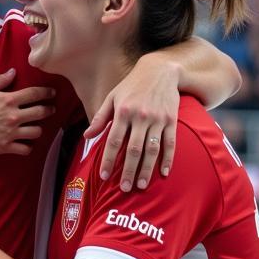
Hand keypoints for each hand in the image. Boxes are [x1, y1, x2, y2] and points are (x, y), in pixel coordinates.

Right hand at [0, 69, 54, 156]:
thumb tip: (13, 72)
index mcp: (9, 100)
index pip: (34, 94)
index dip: (46, 92)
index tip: (52, 93)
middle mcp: (14, 116)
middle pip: (40, 112)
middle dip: (49, 110)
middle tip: (51, 109)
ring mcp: (12, 132)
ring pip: (36, 132)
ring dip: (38, 129)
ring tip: (36, 128)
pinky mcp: (6, 146)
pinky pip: (25, 149)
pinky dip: (28, 147)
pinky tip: (27, 145)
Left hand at [84, 57, 179, 190]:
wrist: (160, 69)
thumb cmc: (131, 85)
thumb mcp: (112, 97)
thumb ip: (100, 118)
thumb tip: (87, 137)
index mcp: (122, 112)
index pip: (113, 141)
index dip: (109, 160)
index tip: (104, 176)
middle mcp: (140, 116)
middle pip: (133, 149)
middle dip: (128, 171)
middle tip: (125, 188)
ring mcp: (158, 119)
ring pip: (152, 149)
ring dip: (147, 169)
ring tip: (142, 185)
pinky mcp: (171, 119)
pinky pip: (170, 142)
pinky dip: (167, 158)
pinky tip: (164, 172)